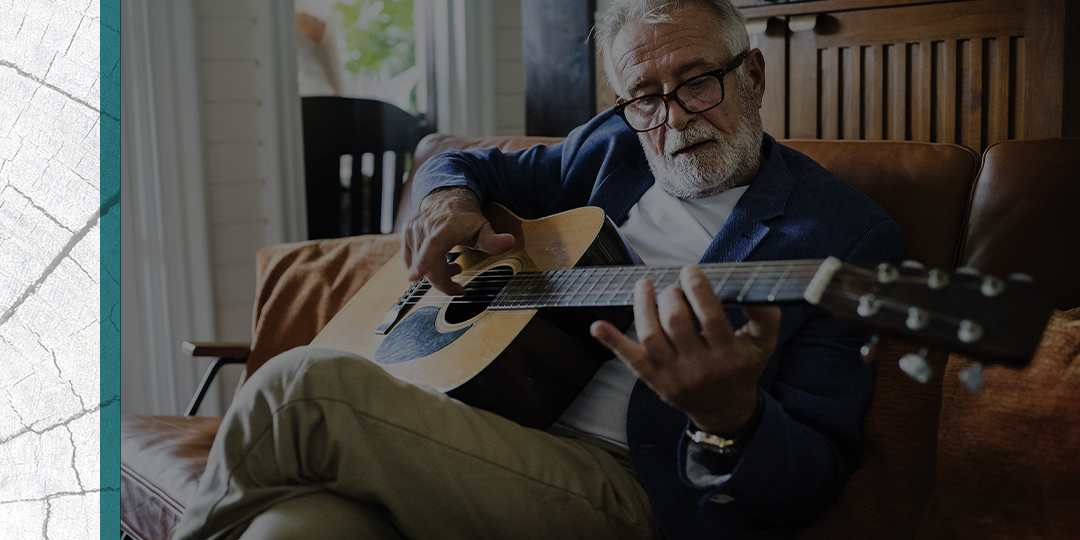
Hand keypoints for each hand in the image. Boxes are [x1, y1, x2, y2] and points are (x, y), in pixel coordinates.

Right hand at [401, 188, 515, 294]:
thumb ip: (493, 239)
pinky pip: (410, 261)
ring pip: (418, 266)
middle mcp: (425, 227)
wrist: (446, 198)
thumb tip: (509, 242)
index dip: (423, 263)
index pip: (432, 246)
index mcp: (444, 227)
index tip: (414, 278)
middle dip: (442, 282)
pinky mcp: (405, 236)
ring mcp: (412, 231)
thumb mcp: (483, 227)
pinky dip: (423, 267)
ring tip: (452, 267)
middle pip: (427, 265)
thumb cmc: (465, 216)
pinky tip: (437, 262)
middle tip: (458, 287)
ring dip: (435, 274)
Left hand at [591, 266, 781, 433]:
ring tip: (644, 287)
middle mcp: (699, 367)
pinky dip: (612, 341)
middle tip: (673, 287)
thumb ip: (765, 316)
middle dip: (671, 295)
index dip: (697, 288)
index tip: (691, 271)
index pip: (710, 316)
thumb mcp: (763, 345)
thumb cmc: (741, 368)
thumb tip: (753, 290)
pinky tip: (598, 325)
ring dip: (643, 306)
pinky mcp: (654, 380)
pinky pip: (630, 359)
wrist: (724, 410)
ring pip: (651, 336)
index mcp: (727, 355)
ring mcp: (673, 375)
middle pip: (676, 322)